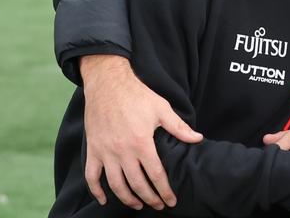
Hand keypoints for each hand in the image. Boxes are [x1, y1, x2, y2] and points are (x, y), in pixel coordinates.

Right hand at [80, 54, 202, 209]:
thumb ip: (179, 128)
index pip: (155, 175)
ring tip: (137, 205)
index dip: (164, 190)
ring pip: (115, 185)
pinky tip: (104, 200)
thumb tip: (198, 139)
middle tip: (158, 206)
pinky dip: (96, 191)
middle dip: (149, 198)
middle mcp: (122, 151)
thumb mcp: (162, 109)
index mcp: (141, 143)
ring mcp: (105, 152)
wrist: (108, 84)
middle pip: (136, 184)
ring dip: (127, 198)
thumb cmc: (137, 95)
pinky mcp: (93, 150)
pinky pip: (91, 176)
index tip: (171, 200)